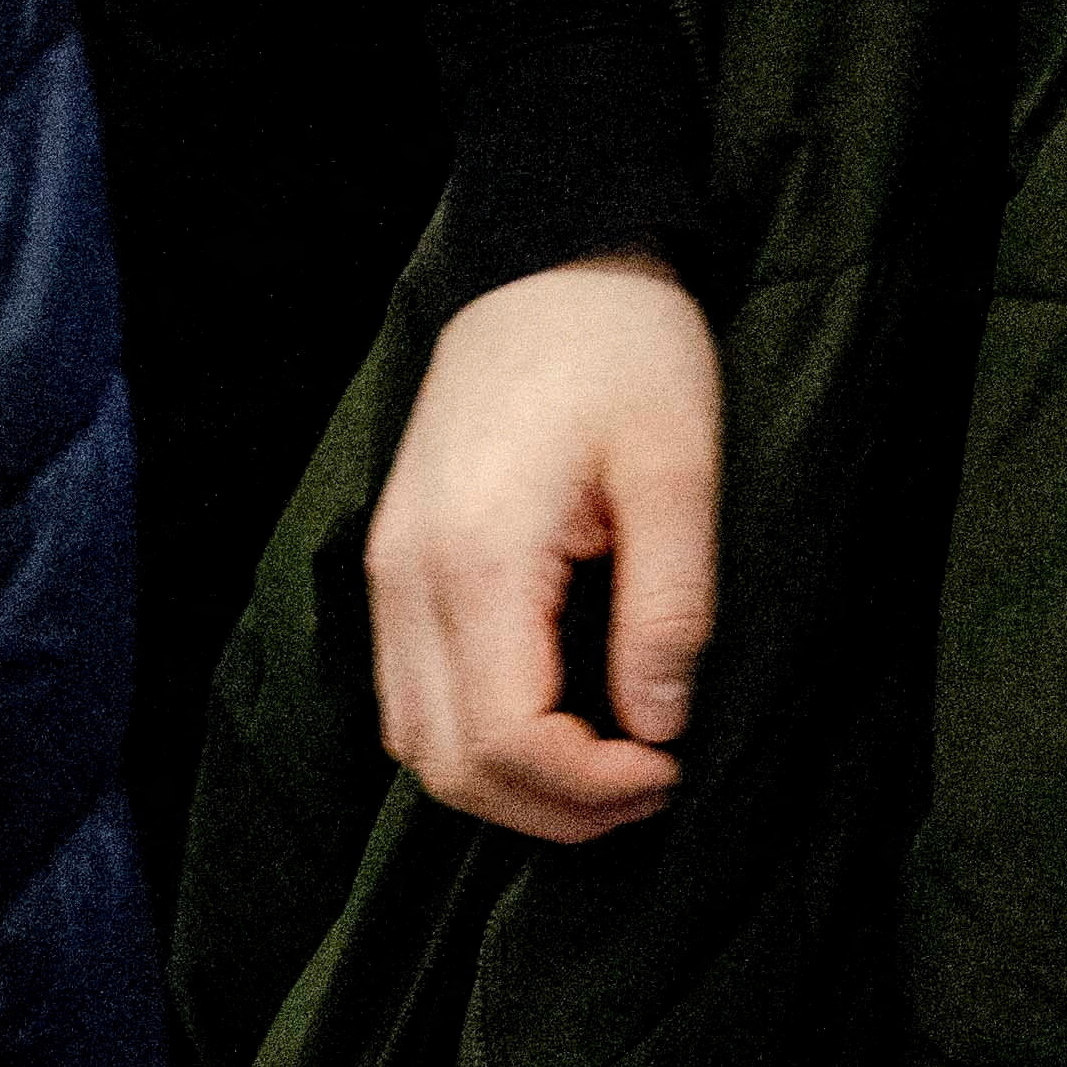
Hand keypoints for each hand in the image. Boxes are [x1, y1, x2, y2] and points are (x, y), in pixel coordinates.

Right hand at [366, 255, 720, 842]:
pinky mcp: (394, 564)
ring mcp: (388, 574)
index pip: (506, 741)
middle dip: (553, 808)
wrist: (550, 258)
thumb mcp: (678, 468)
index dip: (588, 789)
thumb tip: (660, 727)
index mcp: (476, 559)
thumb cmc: (625, 349)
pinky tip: (558, 716)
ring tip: (612, 762)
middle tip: (651, 784)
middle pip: (450, 768)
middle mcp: (407, 580)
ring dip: (510, 784)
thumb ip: (668, 607)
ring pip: (418, 745)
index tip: (669, 770)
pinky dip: (476, 737)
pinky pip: (411, 696)